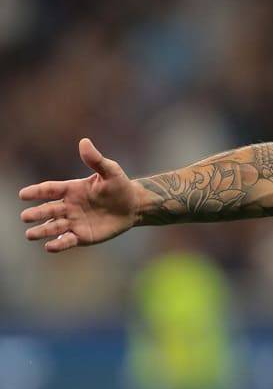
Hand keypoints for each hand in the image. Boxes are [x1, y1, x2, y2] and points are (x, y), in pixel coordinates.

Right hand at [19, 138, 140, 252]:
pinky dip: (58, 244)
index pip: (49, 189)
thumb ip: (96, 160)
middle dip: (36, 214)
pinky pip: (67, 241)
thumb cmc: (119, 186)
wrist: (133, 206)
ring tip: (30, 235)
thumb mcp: (110, 171)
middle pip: (48, 210)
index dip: (36, 191)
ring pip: (53, 227)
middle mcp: (68, 206)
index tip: (23, 194)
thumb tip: (84, 142)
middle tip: (25, 217)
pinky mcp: (82, 236)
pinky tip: (49, 246)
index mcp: (71, 189)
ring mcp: (74, 222)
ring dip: (41, 231)